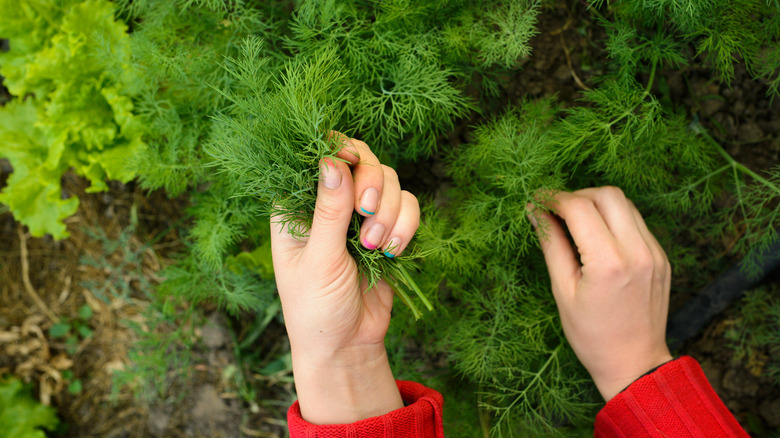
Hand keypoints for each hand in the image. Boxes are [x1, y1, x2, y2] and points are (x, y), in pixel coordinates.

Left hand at [270, 134, 419, 423]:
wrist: (347, 345)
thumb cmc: (316, 307)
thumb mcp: (319, 260)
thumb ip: (329, 211)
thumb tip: (332, 162)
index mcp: (296, 206)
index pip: (315, 156)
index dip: (336, 149)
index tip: (351, 161)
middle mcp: (328, 202)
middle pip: (360, 159)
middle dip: (370, 184)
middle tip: (366, 212)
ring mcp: (359, 215)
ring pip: (388, 180)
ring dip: (389, 211)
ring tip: (375, 248)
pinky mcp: (387, 229)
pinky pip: (407, 206)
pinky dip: (405, 224)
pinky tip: (392, 252)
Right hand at [529, 186, 672, 400]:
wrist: (635, 363)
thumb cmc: (592, 335)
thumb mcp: (563, 291)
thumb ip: (551, 245)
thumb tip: (535, 213)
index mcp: (608, 263)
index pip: (579, 208)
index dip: (553, 199)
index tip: (537, 202)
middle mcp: (637, 252)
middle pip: (607, 195)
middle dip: (577, 195)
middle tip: (556, 211)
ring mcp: (654, 253)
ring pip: (625, 204)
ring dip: (597, 204)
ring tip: (575, 222)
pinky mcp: (661, 257)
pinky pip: (637, 223)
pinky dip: (614, 220)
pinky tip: (597, 237)